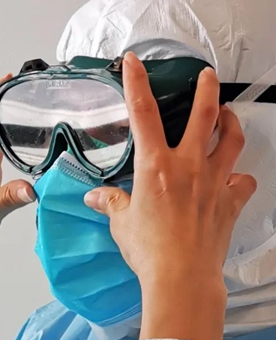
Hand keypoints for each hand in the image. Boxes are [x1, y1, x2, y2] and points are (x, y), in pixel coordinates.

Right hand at [84, 53, 256, 339]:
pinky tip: (235, 177)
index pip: (143, 113)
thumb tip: (95, 197)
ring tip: (229, 114)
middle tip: (208, 75)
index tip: (134, 62)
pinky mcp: (230, 202)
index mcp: (155, 166)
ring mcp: (213, 182)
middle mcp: (188, 166)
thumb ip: (111, 204)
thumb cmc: (149, 251)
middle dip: (207, 88)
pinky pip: (243, 181)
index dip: (136, 83)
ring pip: (232, 140)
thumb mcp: (122, 224)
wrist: (182, 277)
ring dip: (232, 122)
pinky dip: (240, 177)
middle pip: (205, 114)